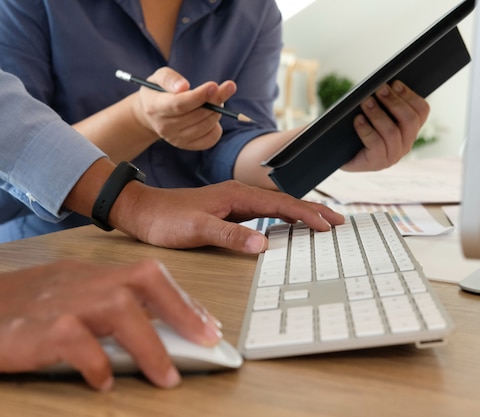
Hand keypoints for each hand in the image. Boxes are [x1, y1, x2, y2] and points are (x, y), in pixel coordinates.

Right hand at [0, 260, 221, 390]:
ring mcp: (54, 301)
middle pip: (143, 280)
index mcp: (86, 273)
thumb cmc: (4, 310)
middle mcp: (76, 281)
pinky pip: (75, 341)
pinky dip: (96, 363)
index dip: (182, 299)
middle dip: (182, 309)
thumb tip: (145, 335)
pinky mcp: (30, 330)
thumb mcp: (59, 298)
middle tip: (206, 341)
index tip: (206, 324)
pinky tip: (103, 382)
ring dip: (150, 344)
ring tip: (167, 377)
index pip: (146, 275)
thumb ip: (98, 310)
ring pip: (118, 308)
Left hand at [110, 180, 344, 251]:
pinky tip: (287, 226)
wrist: (142, 211)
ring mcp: (234, 201)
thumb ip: (229, 235)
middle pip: (284, 201)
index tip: (328, 225)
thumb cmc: (165, 219)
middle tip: (338, 221)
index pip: (280, 204)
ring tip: (321, 222)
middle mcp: (238, 194)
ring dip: (300, 214)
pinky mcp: (228, 210)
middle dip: (312, 211)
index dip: (306, 214)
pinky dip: (282, 218)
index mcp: (236, 195)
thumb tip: (264, 244)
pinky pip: (264, 213)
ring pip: (275, 206)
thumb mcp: (196, 230)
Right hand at [134, 66, 236, 149]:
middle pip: (196, 115)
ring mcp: (176, 139)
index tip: (214, 85)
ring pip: (205, 126)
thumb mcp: (158, 78)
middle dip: (215, 100)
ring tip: (215, 99)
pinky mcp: (186, 146)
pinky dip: (216, 127)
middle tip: (229, 87)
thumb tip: (184, 87)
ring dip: (217, 111)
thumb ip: (169, 78)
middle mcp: (165, 127)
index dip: (198, 96)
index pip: (179, 104)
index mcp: (156, 108)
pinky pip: (210, 139)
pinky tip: (212, 116)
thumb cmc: (158, 91)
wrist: (150, 115)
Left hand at [342, 80, 429, 171]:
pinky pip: (376, 145)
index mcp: (409, 130)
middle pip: (409, 121)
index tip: (395, 83)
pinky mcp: (376, 163)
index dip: (410, 95)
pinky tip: (358, 119)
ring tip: (365, 102)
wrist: (338, 154)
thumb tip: (384, 84)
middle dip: (394, 102)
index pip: (422, 111)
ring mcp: (392, 156)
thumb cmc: (356, 129)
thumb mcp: (372, 114)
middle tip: (379, 89)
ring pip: (392, 132)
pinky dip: (366, 129)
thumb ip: (383, 102)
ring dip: (378, 114)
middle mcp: (405, 145)